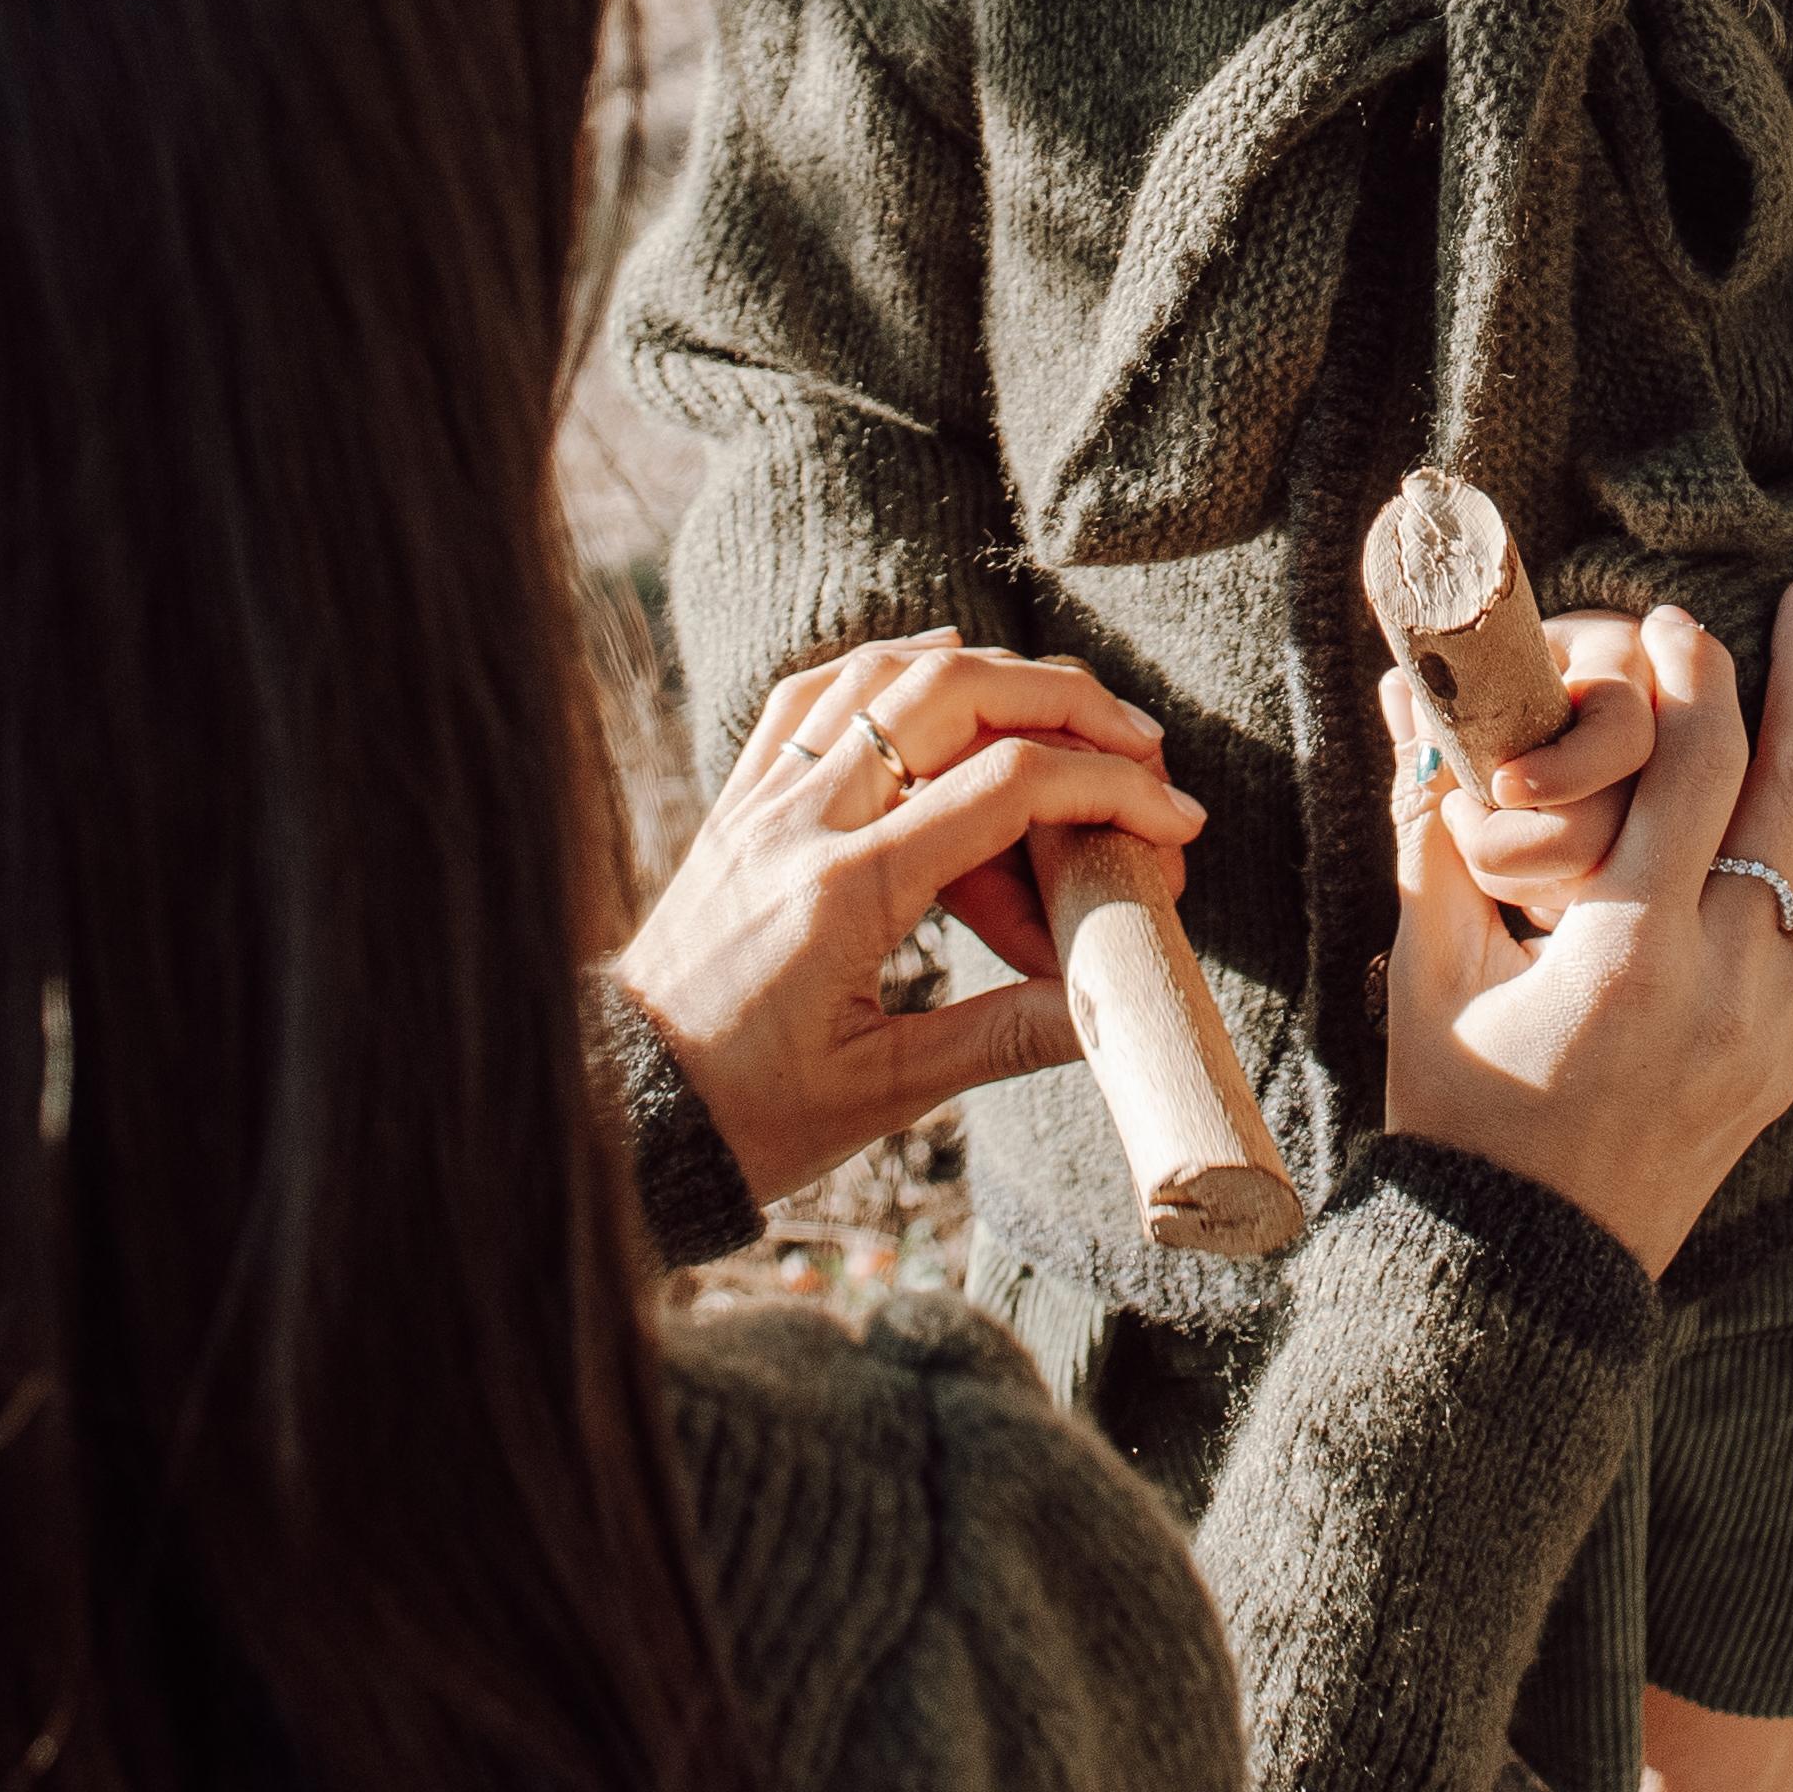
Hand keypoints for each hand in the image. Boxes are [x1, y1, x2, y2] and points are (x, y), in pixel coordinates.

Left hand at [618, 637, 1205, 1209]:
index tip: (1174, 826)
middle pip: (954, 692)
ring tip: (1062, 720)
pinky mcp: (738, 804)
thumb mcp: (884, 1093)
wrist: (618, 1111)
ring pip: (884, 672)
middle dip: (1067, 702)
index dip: (1109, 790)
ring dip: (988, 674)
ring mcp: (762, 801)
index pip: (1006, 787)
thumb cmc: (744, 1118)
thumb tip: (1113, 1006)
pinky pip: (813, 696)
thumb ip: (1005, 1037)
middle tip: (1141, 750)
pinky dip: (891, 675)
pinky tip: (941, 692)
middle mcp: (800, 822)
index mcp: (845, 893)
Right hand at [1381, 576, 1792, 1278]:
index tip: (1673, 618)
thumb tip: (1405, 703)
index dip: (1692, 677)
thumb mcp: (1428, 970)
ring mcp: (1772, 1025)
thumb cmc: (1459, 1116)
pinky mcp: (1787, 1056)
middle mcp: (1724, 984)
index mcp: (1631, 954)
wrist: (1525, 1271)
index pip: (1695, 771)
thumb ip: (1431, 831)